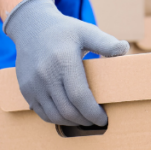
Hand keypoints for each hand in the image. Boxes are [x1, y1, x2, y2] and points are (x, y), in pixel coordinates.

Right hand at [3, 0, 128, 125]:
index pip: (79, 96)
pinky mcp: (26, 90)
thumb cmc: (63, 31)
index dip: (93, 112)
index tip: (104, 118)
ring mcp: (33, 84)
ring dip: (72, 122)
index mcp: (63, 61)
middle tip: (97, 120)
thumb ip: (105, 42)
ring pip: (55, 115)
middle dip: (86, 120)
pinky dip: (57, 119)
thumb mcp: (85, 31)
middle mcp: (45, 74)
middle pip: (68, 110)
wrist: (30, 27)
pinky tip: (68, 115)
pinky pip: (42, 113)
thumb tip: (124, 48)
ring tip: (84, 119)